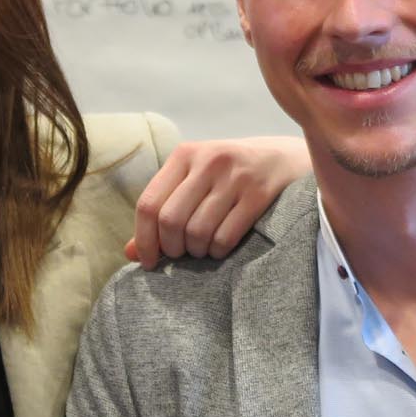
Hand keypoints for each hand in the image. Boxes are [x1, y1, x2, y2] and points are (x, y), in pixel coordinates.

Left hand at [125, 136, 308, 268]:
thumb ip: (163, 211)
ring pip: (198, 232)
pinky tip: (220, 247)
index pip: (149, 204)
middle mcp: (208, 161)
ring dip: (197, 251)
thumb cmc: (229, 176)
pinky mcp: (259, 193)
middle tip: (181, 254)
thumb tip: (131, 253)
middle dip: (172, 248)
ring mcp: (235, 176)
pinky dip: (218, 251)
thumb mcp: (194, 182)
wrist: (284, 159)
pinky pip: (226, 236)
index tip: (148, 261)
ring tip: (202, 249)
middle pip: (171, 220)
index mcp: (184, 154)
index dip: (144, 239)